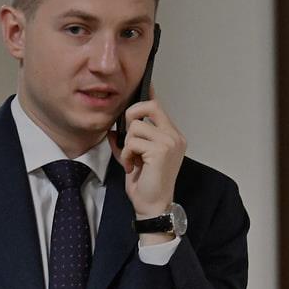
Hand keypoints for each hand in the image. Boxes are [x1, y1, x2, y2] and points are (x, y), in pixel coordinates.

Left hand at [107, 87, 186, 217]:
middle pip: (149, 106)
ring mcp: (170, 142)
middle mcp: (174, 136)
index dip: (149, 94)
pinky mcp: (161, 150)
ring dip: (127, 146)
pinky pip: (133, 142)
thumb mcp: (134, 157)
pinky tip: (133, 167)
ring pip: (136, 127)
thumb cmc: (145, 184)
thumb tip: (114, 130)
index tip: (145, 83)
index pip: (159, 107)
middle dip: (131, 117)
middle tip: (128, 139)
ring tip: (132, 161)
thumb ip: (127, 141)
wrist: (152, 205)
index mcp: (171, 136)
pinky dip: (127, 155)